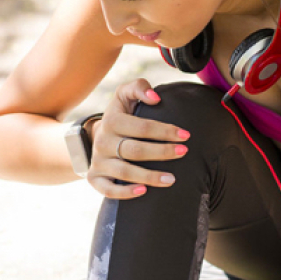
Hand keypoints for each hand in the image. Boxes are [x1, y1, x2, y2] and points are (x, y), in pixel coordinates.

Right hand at [87, 78, 189, 198]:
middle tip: (183, 153)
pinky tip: (144, 191)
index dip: (165, 131)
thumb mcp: (124, 95)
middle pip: (135, 150)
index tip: (186, 136)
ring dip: (150, 177)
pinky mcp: (94, 178)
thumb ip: (139, 87)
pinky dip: (125, 192)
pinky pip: (108, 190)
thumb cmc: (121, 115)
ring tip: (172, 180)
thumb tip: (155, 98)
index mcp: (112, 120)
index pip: (142, 127)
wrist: (97, 136)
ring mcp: (98, 161)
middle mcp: (103, 141)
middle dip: (162, 152)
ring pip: (124, 172)